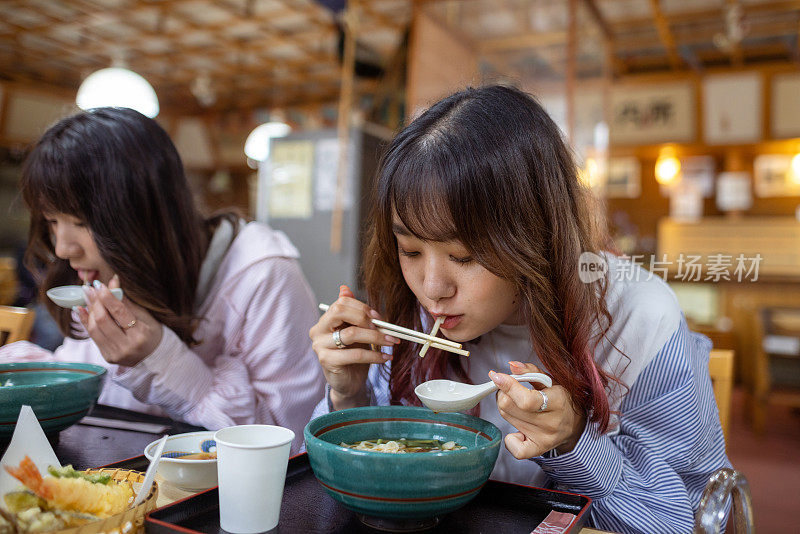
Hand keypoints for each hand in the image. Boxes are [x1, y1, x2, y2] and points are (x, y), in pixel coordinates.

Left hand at [76, 275, 162, 366]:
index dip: (107, 297)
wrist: (155, 357)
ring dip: (89, 310)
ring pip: (94, 329)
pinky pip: (92, 337)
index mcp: (140, 334)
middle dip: (95, 302)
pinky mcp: (107, 357)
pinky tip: (82, 309)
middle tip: (89, 288)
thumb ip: (126, 302)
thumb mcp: (145, 316)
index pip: (119, 312)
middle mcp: (126, 346)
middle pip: (103, 320)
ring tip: (87, 297)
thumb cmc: (152, 333)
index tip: (100, 285)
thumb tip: (112, 283)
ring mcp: (115, 354)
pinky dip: (86, 322)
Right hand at [308, 285, 398, 409]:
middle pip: (339, 312)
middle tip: (384, 327)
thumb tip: (345, 288)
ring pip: (350, 334)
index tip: (379, 318)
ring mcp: (320, 346)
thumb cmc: (353, 355)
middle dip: (365, 317)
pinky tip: (385, 357)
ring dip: (376, 337)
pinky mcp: (327, 361)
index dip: (362, 307)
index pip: (341, 303)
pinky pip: (355, 354)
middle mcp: (318, 330)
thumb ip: (353, 313)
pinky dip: (374, 355)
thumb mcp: (356, 331)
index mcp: (325, 320)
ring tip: (391, 342)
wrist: (349, 382)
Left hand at [491, 361, 585, 458]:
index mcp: (558, 402)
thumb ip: (530, 370)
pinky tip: (517, 431)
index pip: (526, 399)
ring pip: (506, 418)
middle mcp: (552, 423)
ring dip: (505, 408)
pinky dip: (510, 439)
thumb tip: (511, 366)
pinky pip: (514, 448)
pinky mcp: (538, 450)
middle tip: (510, 391)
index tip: (497, 376)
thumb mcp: (550, 380)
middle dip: (504, 394)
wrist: (574, 424)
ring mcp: (545, 438)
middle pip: (509, 407)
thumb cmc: (559, 398)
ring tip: (516, 405)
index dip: (508, 386)